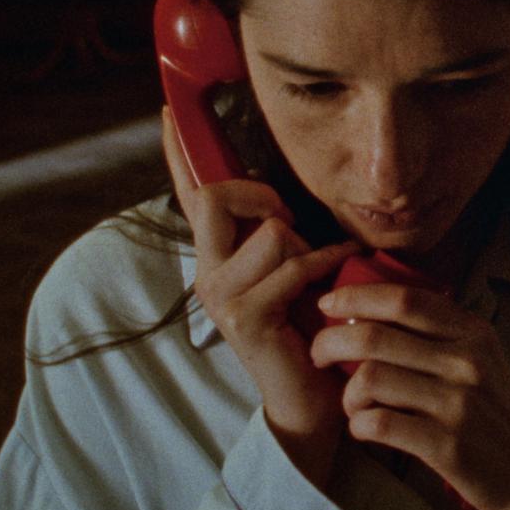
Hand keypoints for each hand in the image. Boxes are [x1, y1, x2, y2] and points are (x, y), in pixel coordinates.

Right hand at [160, 106, 358, 483]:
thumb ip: (281, 236)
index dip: (180, 151)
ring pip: (267, 230)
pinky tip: (338, 270)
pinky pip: (292, 265)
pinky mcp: (248, 318)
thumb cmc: (308, 331)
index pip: (190, 194)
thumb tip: (288, 201)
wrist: (311, 401)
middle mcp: (208, 274)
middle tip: (288, 218)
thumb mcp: (291, 272)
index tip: (171, 108)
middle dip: (259, 194)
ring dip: (304, 243)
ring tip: (317, 270)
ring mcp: (222, 297)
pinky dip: (324, 262)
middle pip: (215, 196)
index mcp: (216, 257)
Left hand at [308, 282, 509, 509]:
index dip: (356, 295)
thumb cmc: (495, 414)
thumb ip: (440, 334)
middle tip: (318, 354)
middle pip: (375, 336)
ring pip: (370, 379)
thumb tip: (371, 308)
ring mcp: (459, 404)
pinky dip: (359, 425)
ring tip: (350, 404)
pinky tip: (364, 429)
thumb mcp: (482, 360)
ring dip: (346, 393)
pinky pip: (379, 423)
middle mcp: (468, 362)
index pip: (403, 298)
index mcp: (474, 334)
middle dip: (331, 341)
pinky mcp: (448, 446)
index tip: (328, 302)